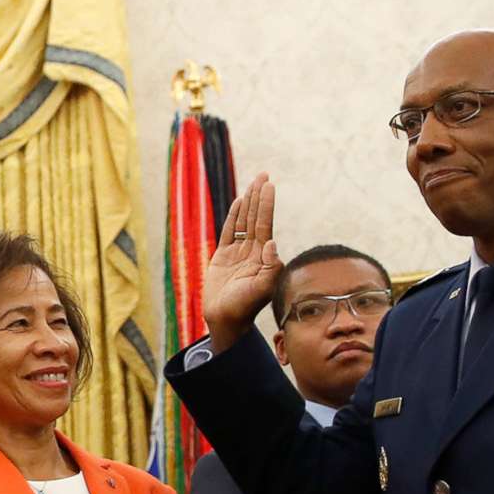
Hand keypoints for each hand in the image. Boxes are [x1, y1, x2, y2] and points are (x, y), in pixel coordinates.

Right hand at [202, 175, 282, 352]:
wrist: (226, 319)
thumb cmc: (245, 307)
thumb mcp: (263, 288)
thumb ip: (270, 266)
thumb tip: (271, 243)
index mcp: (263, 256)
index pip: (264, 224)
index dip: (266, 204)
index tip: (268, 185)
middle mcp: (252, 251)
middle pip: (256, 217)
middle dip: (259, 196)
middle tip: (263, 175)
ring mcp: (237, 253)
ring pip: (243, 221)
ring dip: (249, 202)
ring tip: (254, 183)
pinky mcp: (222, 257)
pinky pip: (229, 232)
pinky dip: (233, 217)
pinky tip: (239, 203)